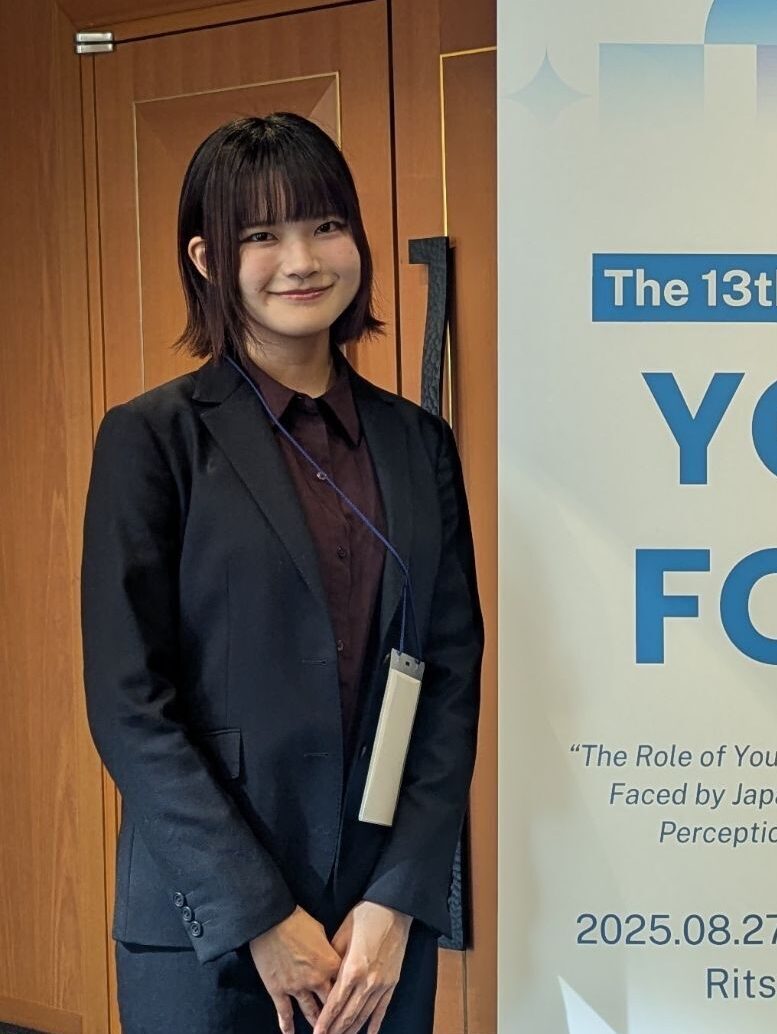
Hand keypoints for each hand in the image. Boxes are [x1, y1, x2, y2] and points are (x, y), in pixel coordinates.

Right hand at [249, 905, 343, 1032]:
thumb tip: (330, 958)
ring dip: (317, 1025)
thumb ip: (328, 950)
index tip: (355, 1005)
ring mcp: (297, 987)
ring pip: (311, 1013)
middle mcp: (317, 980)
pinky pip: (285, 1013)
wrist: (272, 919)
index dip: (349, 995)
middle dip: (336, 1018)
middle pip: (331, 1004)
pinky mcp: (278, 990)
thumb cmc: (298, 920)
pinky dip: (287, 1027)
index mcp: (331, 963)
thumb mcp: (321, 931)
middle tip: (341, 1028)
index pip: (346, 985)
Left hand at [312, 901, 412, 1033]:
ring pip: (364, 1016)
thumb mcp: (342, 934)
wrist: (394, 908)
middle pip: (348, 1015)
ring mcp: (381, 985)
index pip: (334, 1004)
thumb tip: (323, 977)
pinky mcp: (392, 983)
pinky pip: (382, 1010)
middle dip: (335, 1031)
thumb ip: (332, 961)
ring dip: (351, 1031)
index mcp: (352, 970)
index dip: (325, 1022)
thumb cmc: (365, 916)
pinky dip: (374, 1025)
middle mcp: (367, 982)